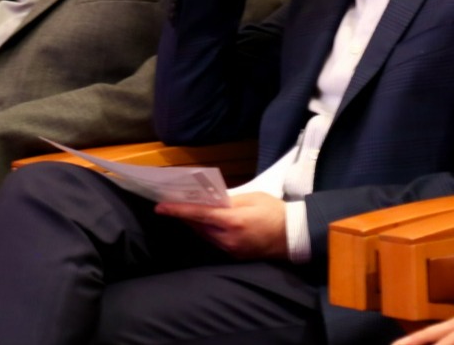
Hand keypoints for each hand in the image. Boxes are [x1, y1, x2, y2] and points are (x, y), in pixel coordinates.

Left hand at [158, 193, 287, 260]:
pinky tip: (205, 223)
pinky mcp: (234, 255)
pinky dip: (207, 232)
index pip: (199, 214)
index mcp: (233, 220)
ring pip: (204, 236)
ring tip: (186, 212)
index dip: (178, 210)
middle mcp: (228, 238)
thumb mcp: (254, 198)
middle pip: (198, 227)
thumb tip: (211, 200)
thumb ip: (231, 199)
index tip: (160, 207)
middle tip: (171, 204)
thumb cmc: (275, 212)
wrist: (293, 236)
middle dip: (184, 216)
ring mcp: (230, 249)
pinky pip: (214, 242)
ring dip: (195, 224)